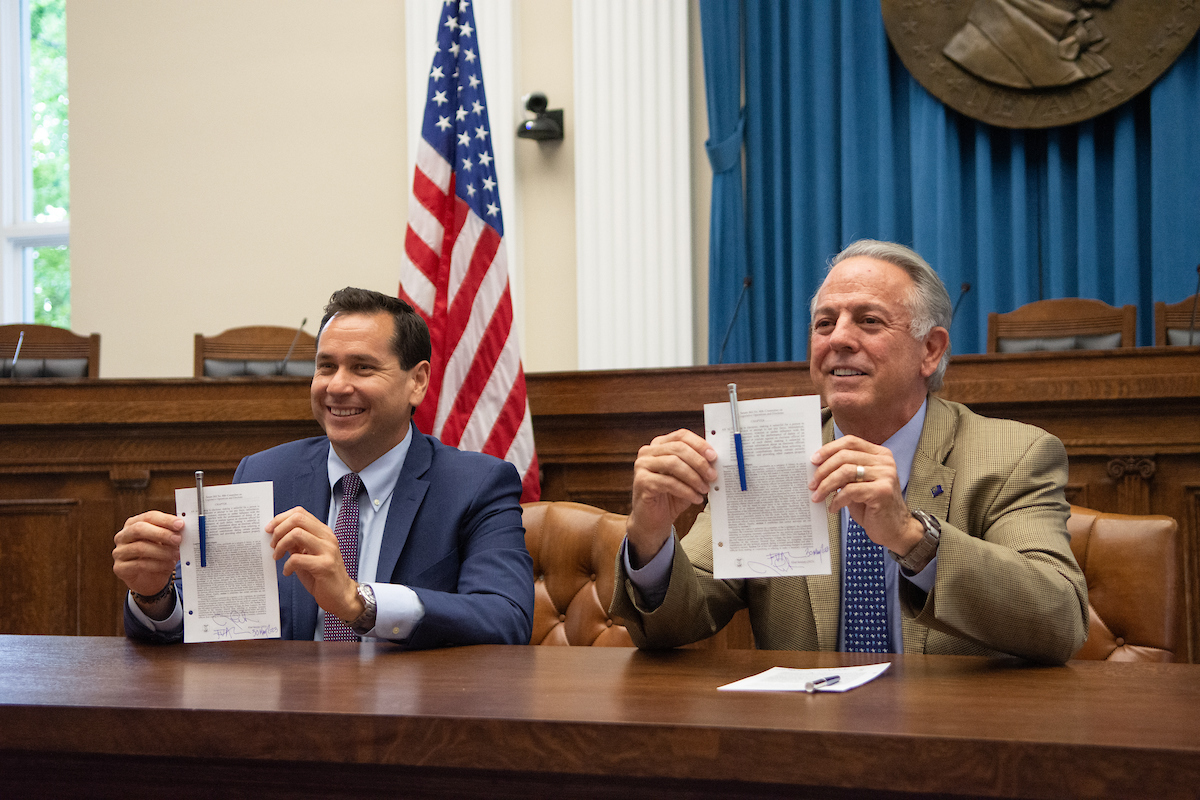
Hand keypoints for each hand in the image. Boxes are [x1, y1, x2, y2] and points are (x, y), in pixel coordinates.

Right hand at [113, 510, 181, 598]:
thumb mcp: (166, 542)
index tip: (180, 524)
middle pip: (139, 529)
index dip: (165, 520)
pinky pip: (139, 565)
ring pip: (140, 547)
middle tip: (177, 539)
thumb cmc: (157, 556)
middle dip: (161, 533)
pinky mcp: (120, 568)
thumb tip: (182, 528)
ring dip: (162, 551)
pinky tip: (167, 565)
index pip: (149, 517)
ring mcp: (119, 552)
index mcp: (134, 524)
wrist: (150, 579)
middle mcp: (123, 536)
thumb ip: (171, 533)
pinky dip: (157, 565)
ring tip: (175, 555)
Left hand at [267, 506, 361, 621]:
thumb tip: (277, 534)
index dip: (281, 518)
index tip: (269, 529)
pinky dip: (287, 565)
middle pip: (298, 519)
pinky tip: (287, 572)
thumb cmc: (322, 576)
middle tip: (272, 544)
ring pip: (297, 534)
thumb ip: (296, 543)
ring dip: (281, 545)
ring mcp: (327, 550)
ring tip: (277, 557)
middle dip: (279, 530)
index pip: (300, 513)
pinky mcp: (324, 566)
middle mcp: (327, 537)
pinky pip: (297, 558)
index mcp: (323, 532)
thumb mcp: (308, 554)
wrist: (341, 595)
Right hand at [626, 429, 716, 567]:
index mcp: (659, 445)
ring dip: (694, 477)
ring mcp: (642, 466)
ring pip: (673, 463)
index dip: (699, 444)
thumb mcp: (687, 478)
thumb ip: (696, 466)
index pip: (681, 436)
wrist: (652, 521)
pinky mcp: (642, 482)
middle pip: (678, 448)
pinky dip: (686, 491)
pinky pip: (668, 482)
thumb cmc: (670, 497)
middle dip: (699, 462)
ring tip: (704, 489)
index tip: (713, 456)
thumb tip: (715, 460)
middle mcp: (648, 452)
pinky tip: (695, 498)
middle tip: (712, 475)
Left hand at [808, 435, 922, 555]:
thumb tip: (818, 465)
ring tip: (817, 496)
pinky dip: (837, 500)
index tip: (813, 460)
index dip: (829, 449)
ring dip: (826, 485)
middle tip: (812, 484)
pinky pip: (850, 490)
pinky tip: (833, 507)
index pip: (850, 442)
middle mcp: (885, 462)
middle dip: (823, 470)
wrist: (895, 529)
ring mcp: (886, 475)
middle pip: (844, 456)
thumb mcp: (858, 484)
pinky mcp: (882, 491)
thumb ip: (845, 471)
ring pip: (845, 472)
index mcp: (879, 454)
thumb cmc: (873, 507)